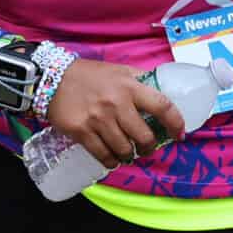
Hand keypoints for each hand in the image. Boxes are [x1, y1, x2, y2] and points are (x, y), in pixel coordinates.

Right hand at [41, 59, 186, 166]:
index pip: (162, 106)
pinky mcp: (82, 132)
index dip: (175, 123)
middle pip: (144, 136)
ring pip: (124, 149)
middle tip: (147, 147)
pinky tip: (113, 159)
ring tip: (128, 153)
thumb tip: (164, 91)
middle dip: (149, 147)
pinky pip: (103, 155)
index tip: (179, 134)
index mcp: (130, 86)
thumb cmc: (90, 75)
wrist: (52, 78)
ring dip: (130, 155)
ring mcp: (98, 119)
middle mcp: (116, 103)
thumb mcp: (119, 70)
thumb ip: (140, 81)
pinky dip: (112, 161)